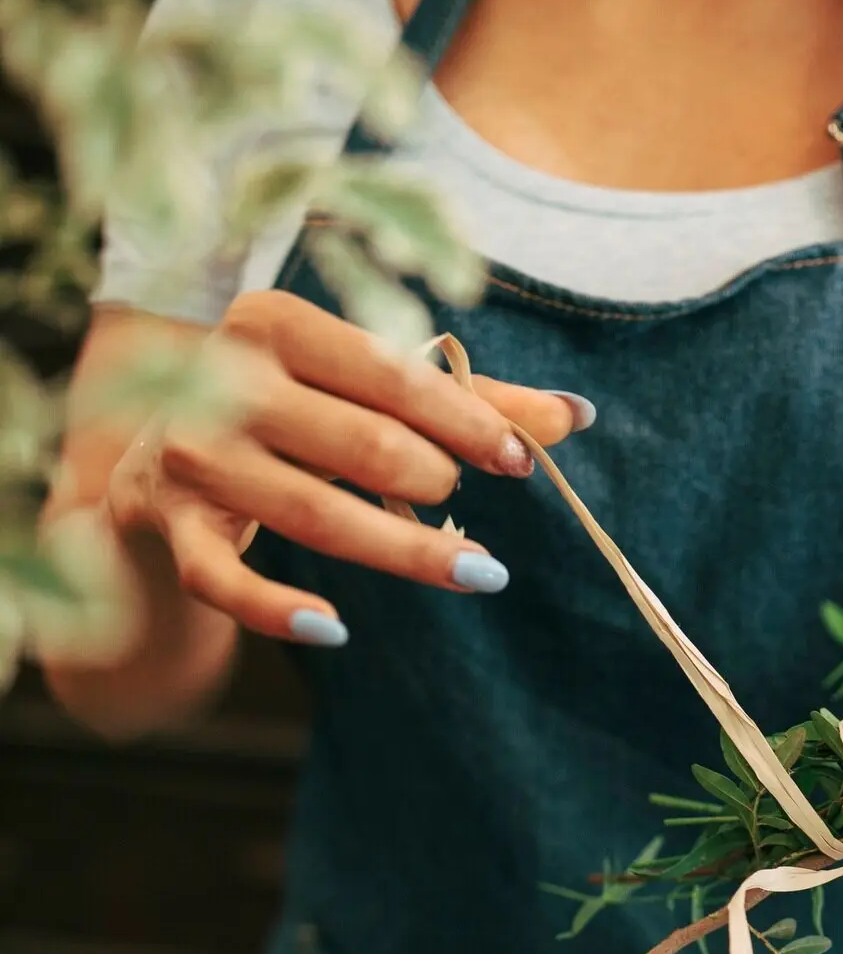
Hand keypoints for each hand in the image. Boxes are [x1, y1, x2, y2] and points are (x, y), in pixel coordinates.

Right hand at [105, 291, 591, 645]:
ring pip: (315, 514)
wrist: (155, 462)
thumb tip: (577, 414)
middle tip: (465, 504)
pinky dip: (278, 610)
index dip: (466, 420)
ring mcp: (193, 455)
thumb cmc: (287, 415)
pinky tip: (335, 631)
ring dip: (406, 551)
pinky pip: (225, 581)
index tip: (520, 461)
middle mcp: (224, 378)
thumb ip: (463, 399)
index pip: (392, 374)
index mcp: (275, 322)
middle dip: (433, 479)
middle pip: (363, 443)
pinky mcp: (171, 524)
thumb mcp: (361, 391)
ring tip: (479, 572)